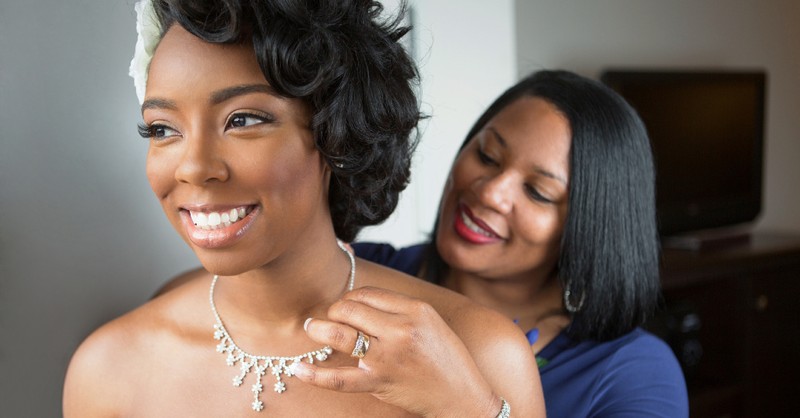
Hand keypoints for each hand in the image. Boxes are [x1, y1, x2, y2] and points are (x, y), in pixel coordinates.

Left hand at [294, 286, 501, 417]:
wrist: (462, 396)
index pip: (368, 293)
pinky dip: (315, 374)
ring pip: (341, 334)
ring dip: (319, 329)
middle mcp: (401, 329)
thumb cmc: (447, 359)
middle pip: (351, 308)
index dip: (350, 298)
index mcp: (415, 309)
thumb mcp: (431, 322)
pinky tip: (299, 369)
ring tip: (311, 328)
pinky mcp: (379, 382)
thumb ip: (399, 310)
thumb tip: (358, 302)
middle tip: (328, 318)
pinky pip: (340, 378)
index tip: (346, 306)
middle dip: (333, 311)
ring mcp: (388, 356)